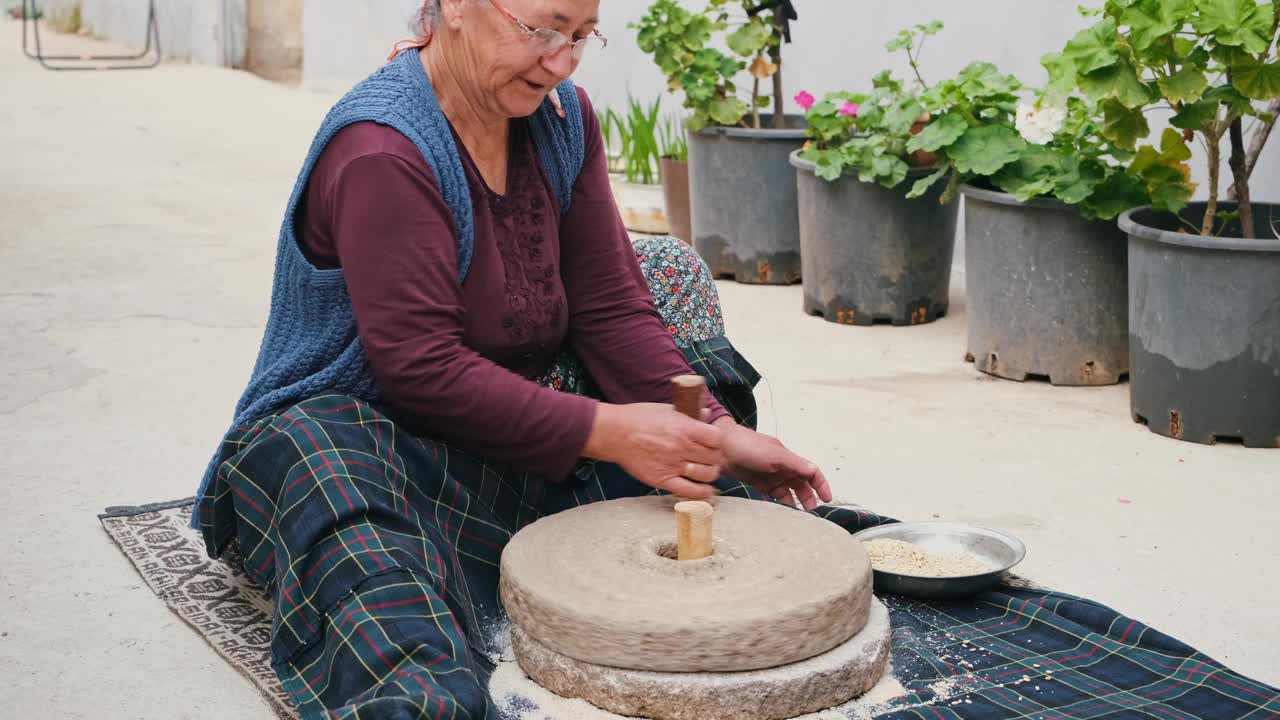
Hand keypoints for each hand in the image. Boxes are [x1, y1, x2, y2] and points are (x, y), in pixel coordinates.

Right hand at [584, 403, 725, 498]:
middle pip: (713, 458)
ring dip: (710, 474)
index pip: (716, 439)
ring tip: (706, 472)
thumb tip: (706, 414)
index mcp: (684, 428)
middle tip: (709, 458)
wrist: (613, 433)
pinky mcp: (662, 480)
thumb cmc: (637, 418)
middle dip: (714, 458)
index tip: (712, 442)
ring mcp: (672, 465)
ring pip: (706, 475)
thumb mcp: (666, 409)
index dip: (717, 442)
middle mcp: (681, 447)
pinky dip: (702, 493)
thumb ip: (688, 414)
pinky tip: (706, 491)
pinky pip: (689, 491)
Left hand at [714, 419, 832, 510]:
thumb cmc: (747, 445)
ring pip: (787, 491)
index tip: (827, 499)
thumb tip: (814, 470)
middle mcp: (781, 466)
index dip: (821, 484)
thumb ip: (795, 464)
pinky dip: (778, 502)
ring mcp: (769, 474)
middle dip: (808, 497)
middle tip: (811, 512)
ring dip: (794, 502)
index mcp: (788, 458)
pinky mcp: (757, 482)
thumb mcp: (774, 454)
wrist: (719, 447)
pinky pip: (772, 494)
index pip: (811, 472)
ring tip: (797, 517)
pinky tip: (780, 512)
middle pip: (801, 484)